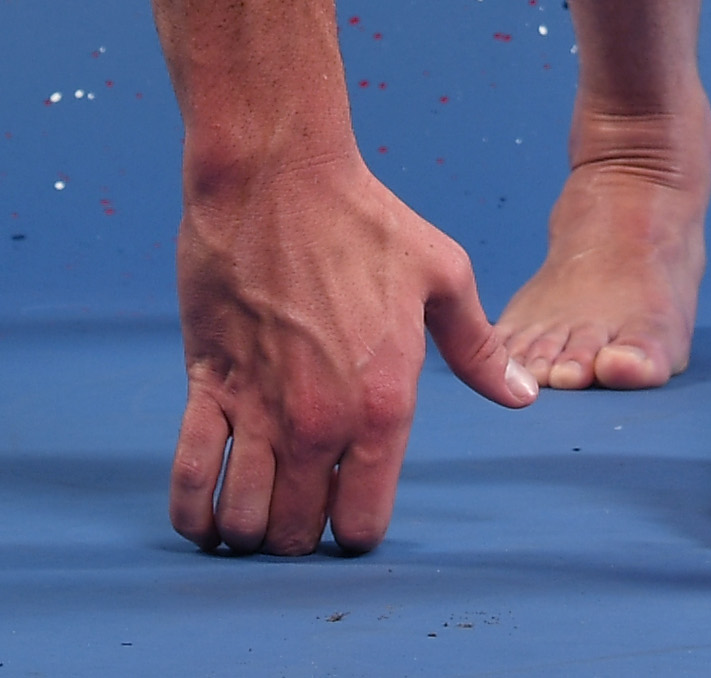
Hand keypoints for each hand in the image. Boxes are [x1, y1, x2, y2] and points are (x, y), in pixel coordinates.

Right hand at [171, 152, 535, 553]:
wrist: (277, 175)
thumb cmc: (365, 220)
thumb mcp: (443, 277)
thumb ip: (477, 349)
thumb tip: (521, 396)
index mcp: (384, 405)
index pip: (362, 525)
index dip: (355, 528)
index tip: (349, 504)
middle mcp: (319, 422)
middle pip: (298, 535)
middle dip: (299, 534)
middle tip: (300, 505)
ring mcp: (258, 408)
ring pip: (242, 520)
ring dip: (247, 528)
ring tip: (255, 506)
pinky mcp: (207, 385)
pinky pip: (189, 477)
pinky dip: (191, 510)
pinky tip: (203, 512)